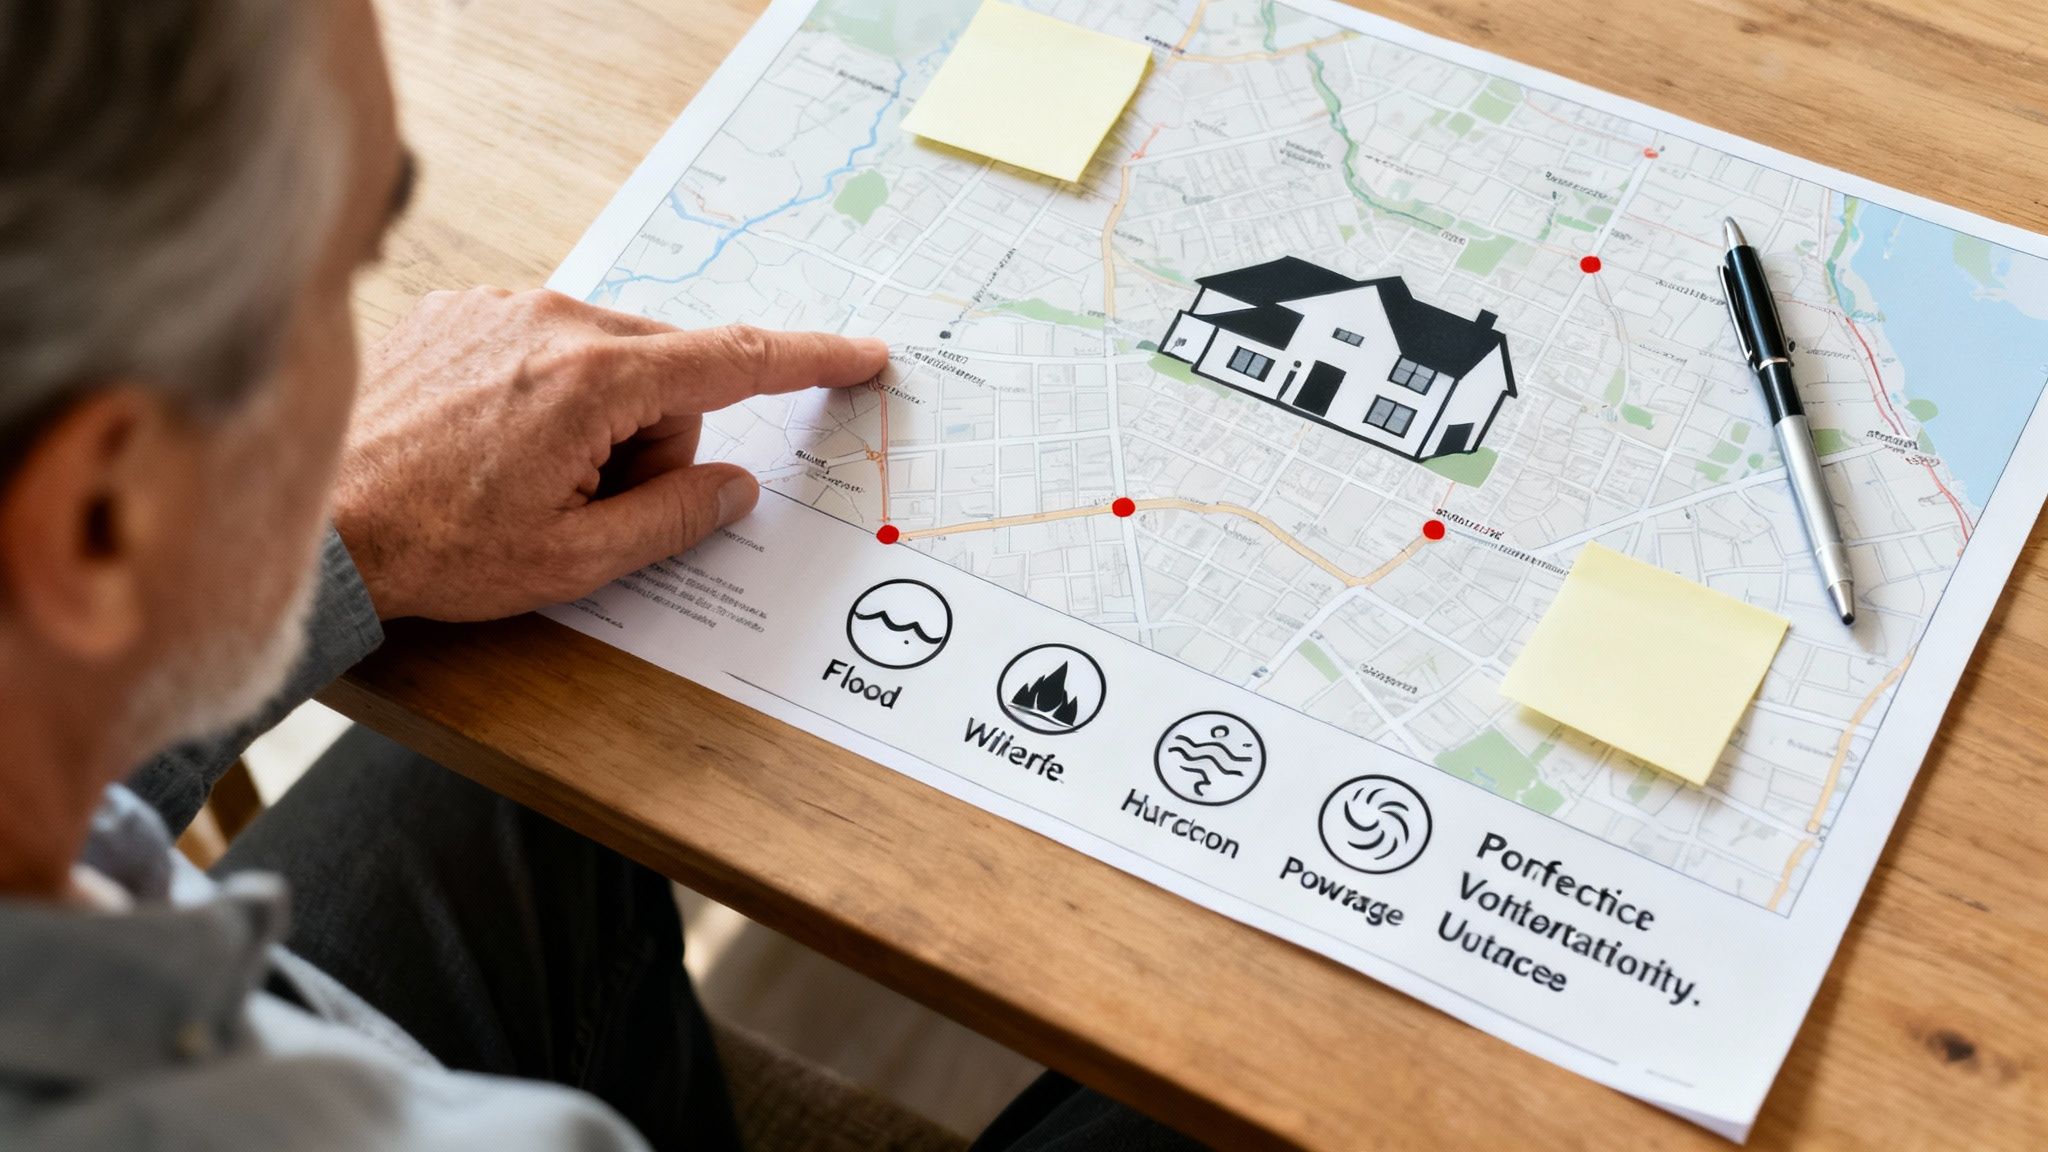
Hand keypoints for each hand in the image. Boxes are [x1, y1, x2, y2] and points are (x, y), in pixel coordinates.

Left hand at [333, 287, 885, 620]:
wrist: (315, 521)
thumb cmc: (436, 547)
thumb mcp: (578, 559)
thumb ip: (676, 517)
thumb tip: (732, 486)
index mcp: (594, 379)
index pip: (735, 358)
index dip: (810, 359)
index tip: (861, 354)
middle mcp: (551, 319)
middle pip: (669, 370)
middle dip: (655, 439)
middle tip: (591, 505)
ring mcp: (500, 306)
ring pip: (609, 358)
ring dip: (599, 420)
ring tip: (525, 480)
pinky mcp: (460, 310)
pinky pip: (549, 344)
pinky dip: (547, 395)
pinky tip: (490, 447)